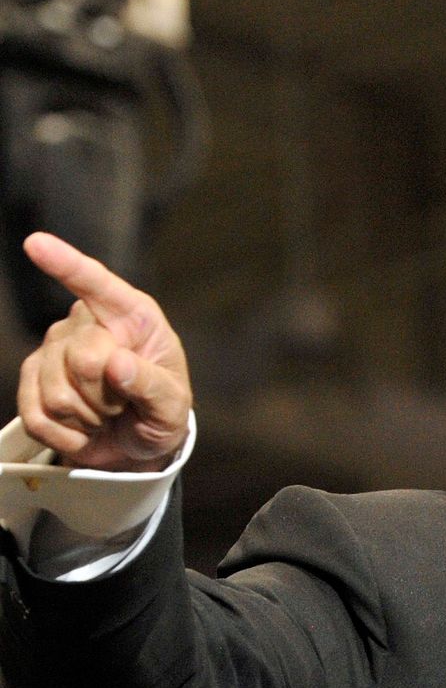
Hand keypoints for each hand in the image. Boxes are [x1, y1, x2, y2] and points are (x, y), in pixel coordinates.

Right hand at [16, 232, 191, 471]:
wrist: (135, 444)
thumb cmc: (160, 412)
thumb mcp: (172, 405)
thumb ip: (153, 385)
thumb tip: (117, 362)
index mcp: (132, 316)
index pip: (98, 286)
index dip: (67, 265)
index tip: (36, 243)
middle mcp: (88, 323)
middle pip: (85, 358)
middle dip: (109, 394)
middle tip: (125, 403)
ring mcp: (54, 348)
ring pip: (58, 391)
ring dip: (88, 416)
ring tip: (106, 413)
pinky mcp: (31, 378)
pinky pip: (38, 414)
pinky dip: (66, 433)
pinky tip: (83, 426)